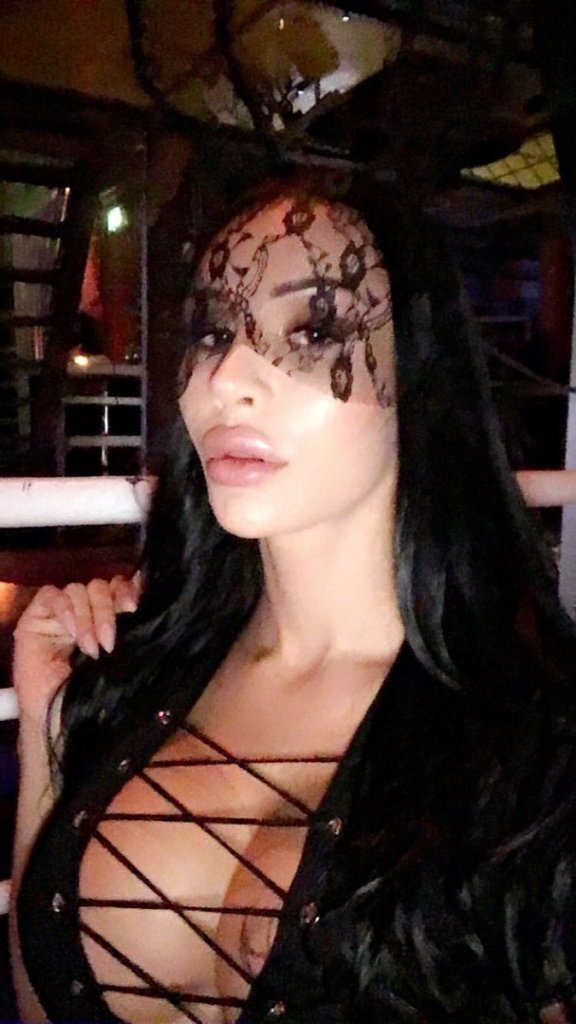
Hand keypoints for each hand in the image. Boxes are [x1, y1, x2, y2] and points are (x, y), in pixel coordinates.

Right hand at [13, 573, 140, 724]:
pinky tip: (71, 633)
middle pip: (99, 586)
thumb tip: (148, 598)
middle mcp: (85, 612)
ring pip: (78, 590)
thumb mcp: (119, 660)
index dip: (126, 590)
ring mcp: (60, 614)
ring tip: (90, 648)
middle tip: (109, 643)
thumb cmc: (92, 696)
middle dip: (106, 611)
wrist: (61, 721)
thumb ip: (132, 630)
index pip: (118, 587)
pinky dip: (65, 610)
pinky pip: (51, 595)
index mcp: (108, 618)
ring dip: (87, 618)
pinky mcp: (36, 617)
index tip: (133, 607)